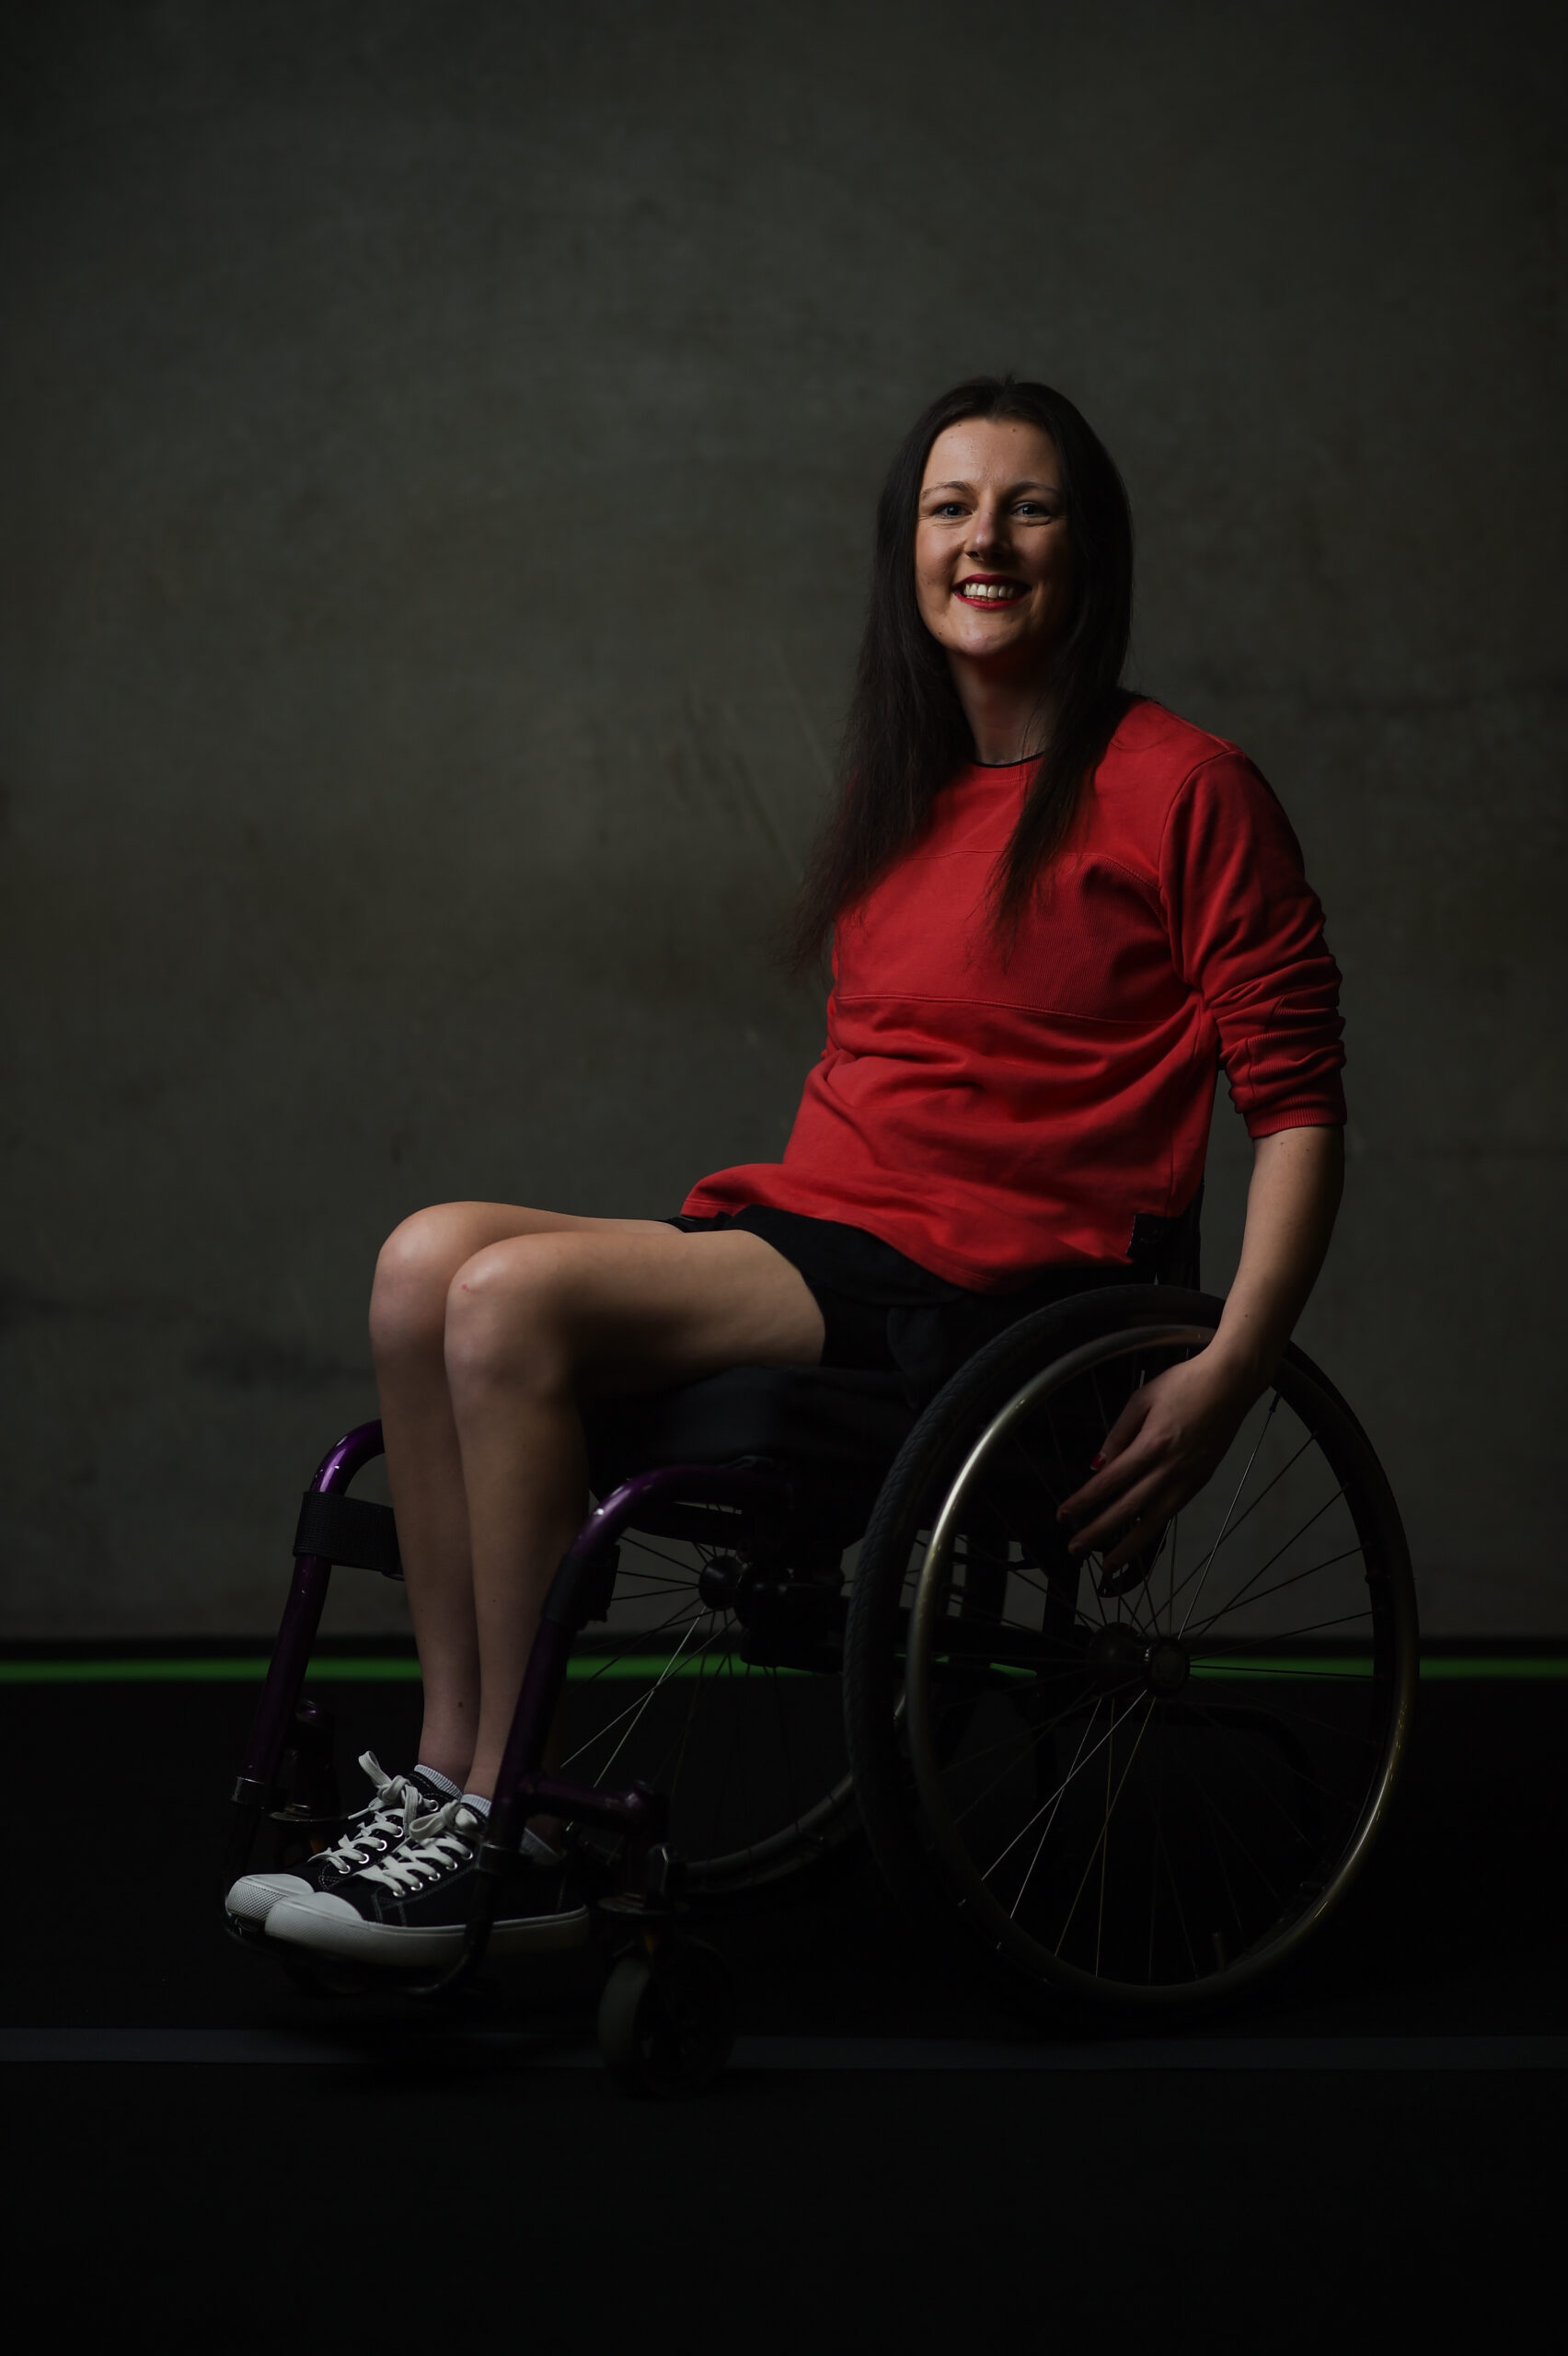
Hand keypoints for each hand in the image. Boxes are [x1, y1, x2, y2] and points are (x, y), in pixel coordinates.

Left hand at [1056, 1346, 1261, 1574]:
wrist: (1231, 1384)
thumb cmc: (1185, 1384)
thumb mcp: (1142, 1398)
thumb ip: (1118, 1434)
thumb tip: (1098, 1465)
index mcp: (1151, 1446)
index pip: (1109, 1482)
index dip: (1084, 1502)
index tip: (1063, 1515)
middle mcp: (1169, 1469)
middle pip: (1127, 1509)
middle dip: (1098, 1532)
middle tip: (1075, 1549)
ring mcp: (1187, 1479)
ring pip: (1153, 1521)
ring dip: (1128, 1546)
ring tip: (1108, 1564)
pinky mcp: (1200, 1482)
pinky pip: (1171, 1512)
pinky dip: (1152, 1530)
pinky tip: (1139, 1538)